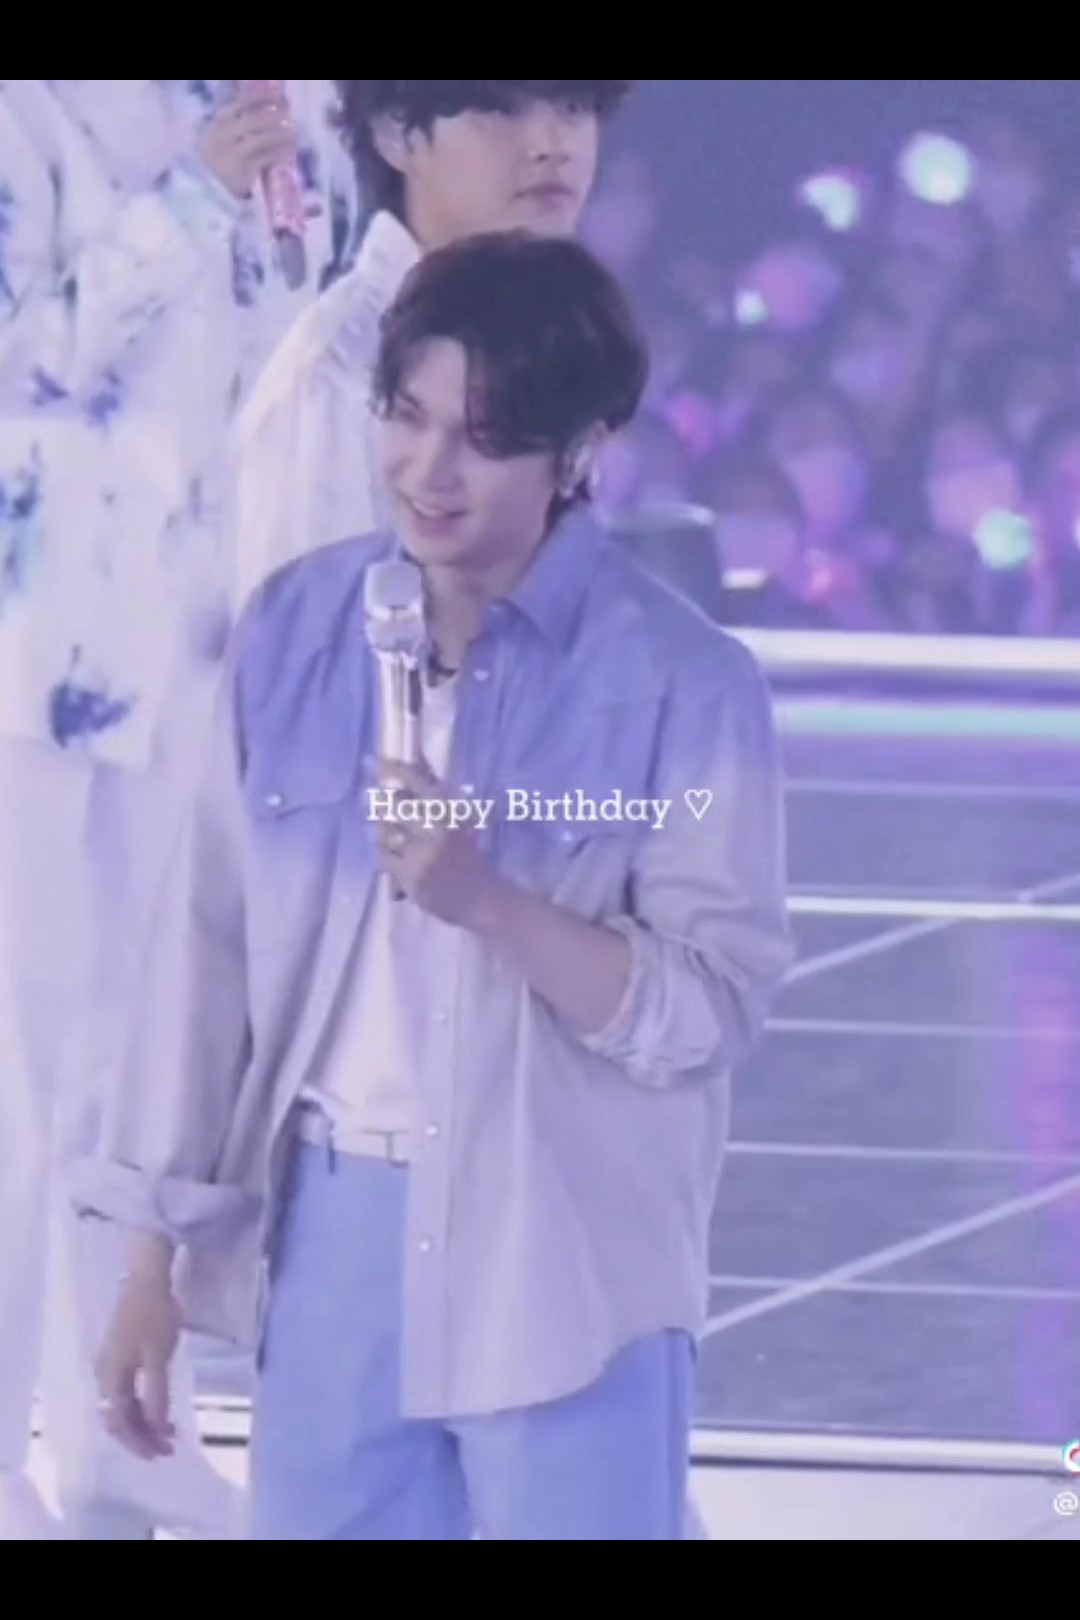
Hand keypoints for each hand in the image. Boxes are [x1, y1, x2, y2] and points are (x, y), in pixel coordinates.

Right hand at [95, 1271, 181, 1461]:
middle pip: (118, 1418)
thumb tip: (155, 1426)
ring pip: (123, 1406)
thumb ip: (156, 1393)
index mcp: (110, 1377)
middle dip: (141, 1436)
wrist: (147, 1278)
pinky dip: (142, 1406)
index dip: (139, 1442)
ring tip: (168, 1433)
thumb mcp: (158, 1356)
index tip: (161, 1453)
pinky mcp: (120, 1357)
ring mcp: (110, 1366)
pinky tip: (160, 1409)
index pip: (120, 1422)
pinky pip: (127, 1392)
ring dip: (143, 1423)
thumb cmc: (154, 1315)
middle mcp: (104, 1376)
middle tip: (168, 1448)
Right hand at [195, 86, 296, 200]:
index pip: (238, 105)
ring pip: (258, 140)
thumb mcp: (222, 138)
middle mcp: (221, 137)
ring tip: (293, 133)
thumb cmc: (217, 161)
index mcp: (216, 124)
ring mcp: (230, 156)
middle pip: (250, 121)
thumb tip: (268, 109)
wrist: (206, 191)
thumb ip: (238, 124)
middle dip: (272, 116)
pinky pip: (263, 160)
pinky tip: (288, 151)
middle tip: (288, 114)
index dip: (259, 99)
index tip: (277, 97)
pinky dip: (278, 154)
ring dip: (279, 135)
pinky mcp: (240, 174)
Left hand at [375, 760, 510, 931]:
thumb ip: (437, 796)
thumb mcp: (460, 821)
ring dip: (385, 832)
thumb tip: (416, 761)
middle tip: (377, 799)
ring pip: (385, 832)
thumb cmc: (470, 857)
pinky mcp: (410, 874)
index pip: (416, 780)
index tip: (378, 761)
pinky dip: (387, 855)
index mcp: (450, 810)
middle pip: (394, 805)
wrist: (481, 898)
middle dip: (382, 802)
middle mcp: (434, 827)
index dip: (394, 769)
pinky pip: (385, 857)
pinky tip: (399, 859)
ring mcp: (420, 851)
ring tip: (397, 837)